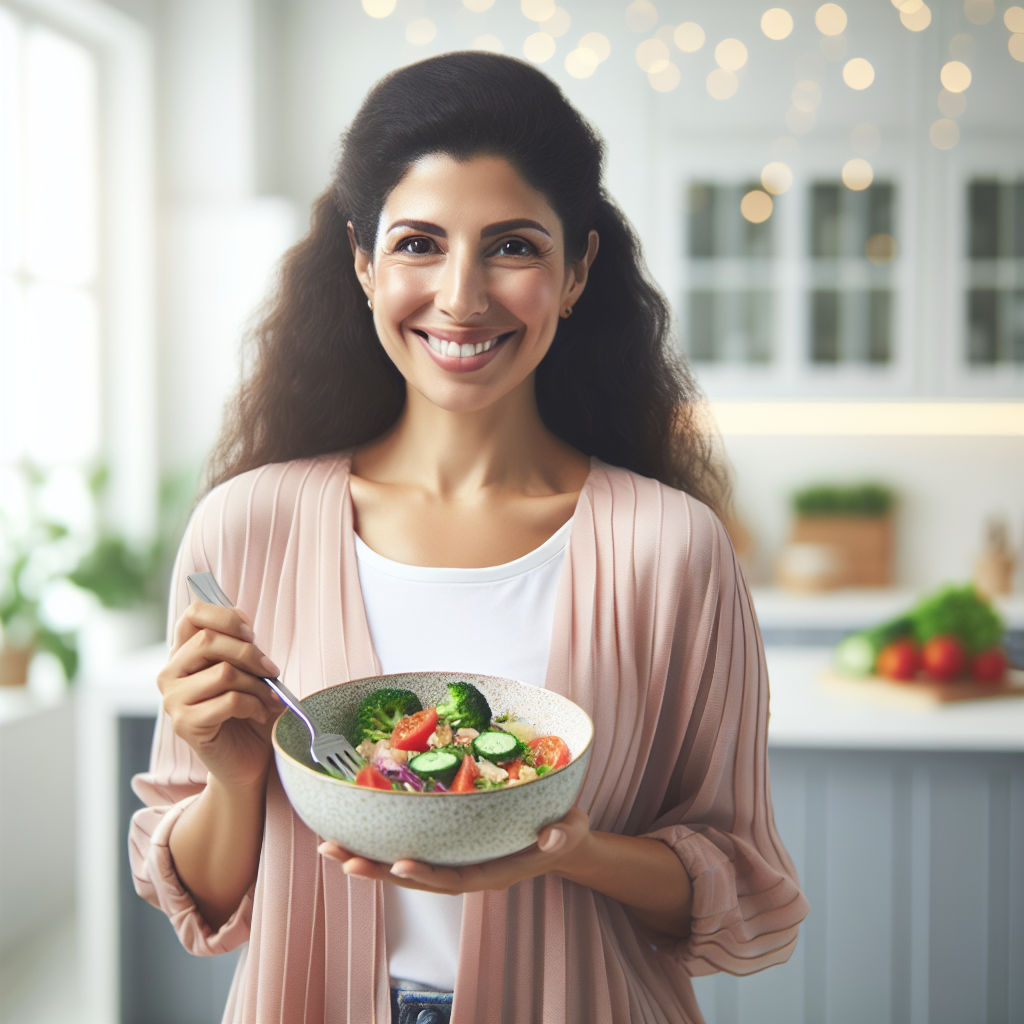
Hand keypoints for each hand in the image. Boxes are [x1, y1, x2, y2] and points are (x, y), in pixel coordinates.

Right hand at [158, 600, 283, 790]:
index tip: (250, 633)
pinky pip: (229, 700)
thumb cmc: (251, 711)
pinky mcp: (184, 724)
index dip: (224, 616)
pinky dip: (254, 704)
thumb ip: (240, 645)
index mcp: (184, 653)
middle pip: (208, 641)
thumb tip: (243, 622)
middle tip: (272, 671)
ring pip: (223, 672)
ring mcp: (173, 700)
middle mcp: (170, 673)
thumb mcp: (249, 671)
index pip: (192, 615)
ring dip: (257, 684)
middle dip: (250, 653)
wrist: (249, 760)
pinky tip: (259, 713)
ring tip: (269, 697)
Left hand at [317, 806, 591, 893]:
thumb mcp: (571, 831)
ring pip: (405, 865)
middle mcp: (466, 870)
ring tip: (329, 847)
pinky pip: (410, 847)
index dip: (426, 875)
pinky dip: (380, 841)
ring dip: (367, 858)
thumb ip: (563, 835)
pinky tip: (354, 830)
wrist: (560, 837)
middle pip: (416, 877)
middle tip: (338, 855)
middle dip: (376, 869)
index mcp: (493, 871)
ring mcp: (454, 859)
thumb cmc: (565, 831)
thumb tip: (553, 836)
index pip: (454, 879)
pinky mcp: (447, 846)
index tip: (398, 864)